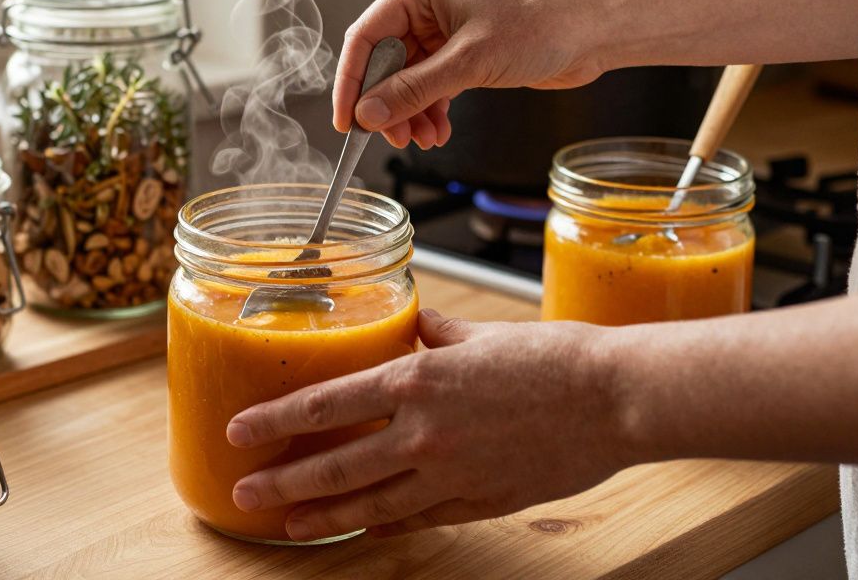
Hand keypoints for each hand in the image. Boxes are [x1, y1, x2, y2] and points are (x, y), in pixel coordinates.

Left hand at [225, 310, 631, 541]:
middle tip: (244, 490)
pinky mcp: (481, 501)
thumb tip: (416, 326)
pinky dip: (386, 526)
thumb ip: (438, 333)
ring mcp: (451, 473)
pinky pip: (420, 518)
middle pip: (336, 464)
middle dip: (283, 480)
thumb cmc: (554, 358)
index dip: (276, 420)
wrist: (616, 399)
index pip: (326, 404)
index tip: (241, 430)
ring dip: (323, 516)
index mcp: (417, 380)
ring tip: (287, 525)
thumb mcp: (482, 334)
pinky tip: (362, 532)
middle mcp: (423, 431)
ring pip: (370, 503)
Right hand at [333, 0, 613, 148]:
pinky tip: (437, 130)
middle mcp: (428, 5)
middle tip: (390, 137)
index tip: (346, 120)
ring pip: (408, 79)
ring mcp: (446, 29)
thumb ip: (414, 90)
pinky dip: (431, 110)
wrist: (596, 29)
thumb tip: (369, 114)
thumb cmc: (543, 22)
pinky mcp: (464, 52)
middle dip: (387, 103)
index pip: (366, 36)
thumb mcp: (470, 62)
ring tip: (422, 139)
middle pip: (385, 61)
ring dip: (411, 112)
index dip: (351, 82)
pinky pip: (431, 85)